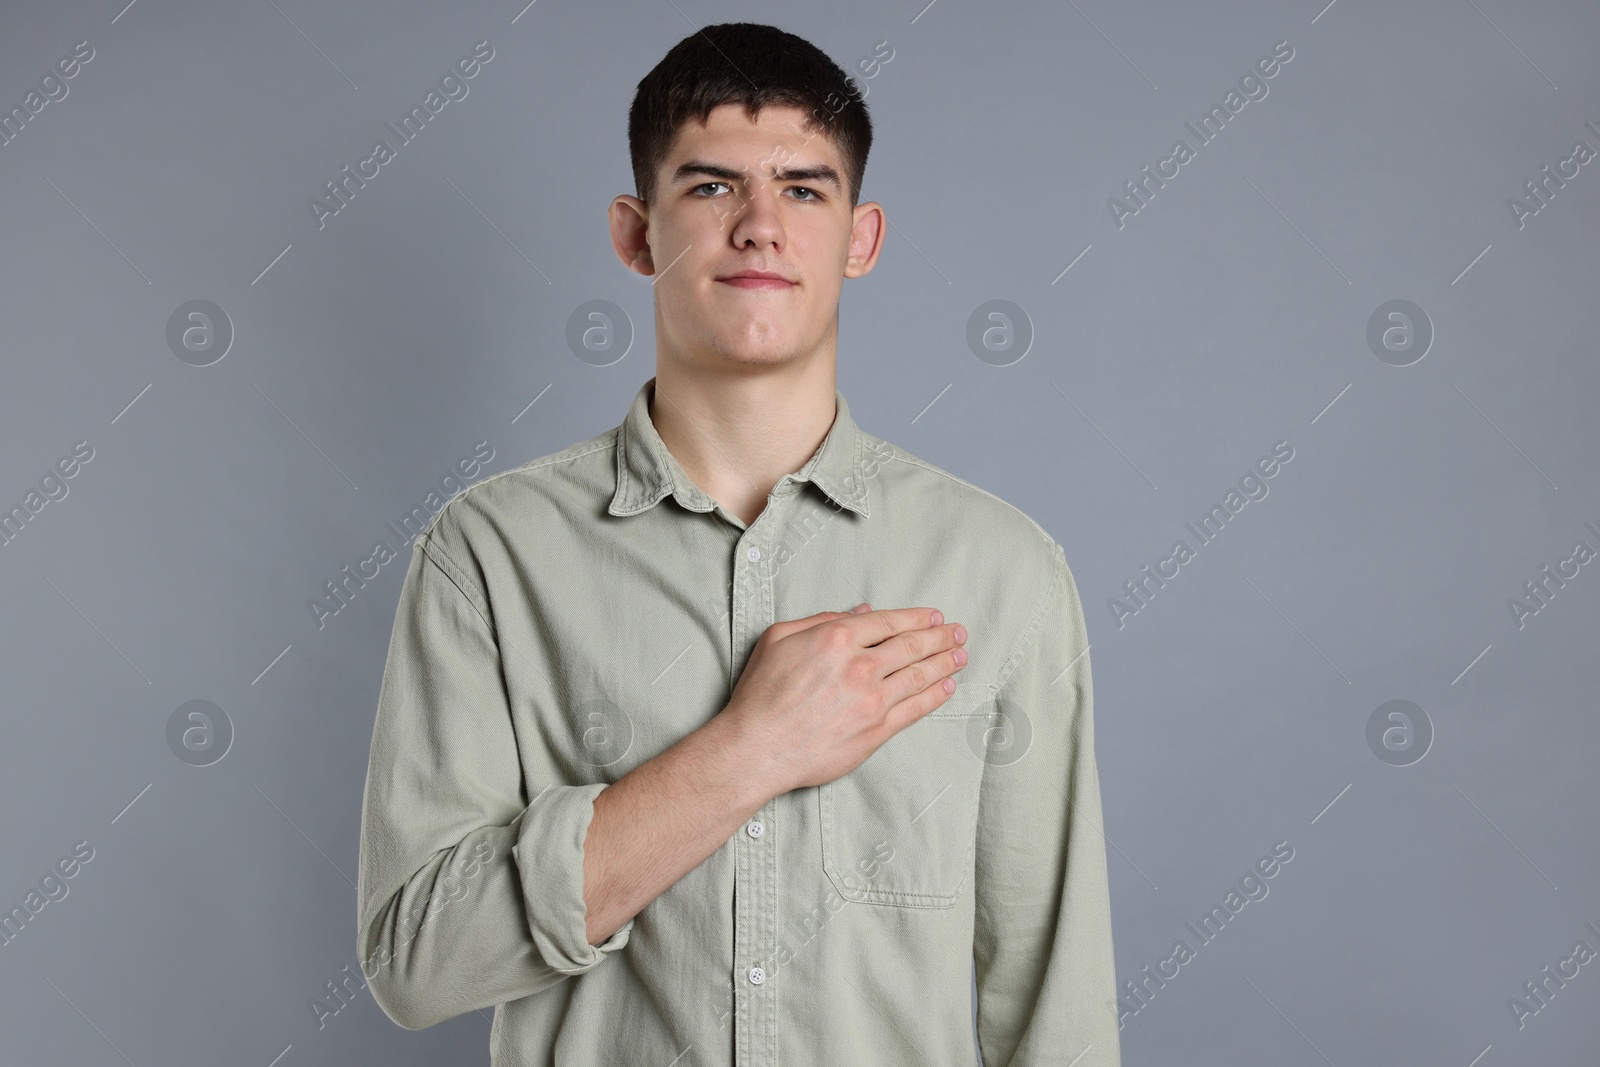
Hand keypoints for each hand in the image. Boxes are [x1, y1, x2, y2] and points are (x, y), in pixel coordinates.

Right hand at [723, 602, 968, 794]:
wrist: (758, 747)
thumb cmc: (761, 693)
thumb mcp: (778, 638)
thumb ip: (821, 620)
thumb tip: (860, 613)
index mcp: (837, 637)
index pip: (889, 622)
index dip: (917, 618)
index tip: (935, 616)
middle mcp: (861, 665)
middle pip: (911, 646)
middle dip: (940, 637)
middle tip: (958, 632)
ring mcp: (873, 699)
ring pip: (919, 675)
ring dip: (945, 662)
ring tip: (961, 655)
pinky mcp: (877, 730)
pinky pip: (916, 708)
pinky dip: (935, 695)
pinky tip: (947, 686)